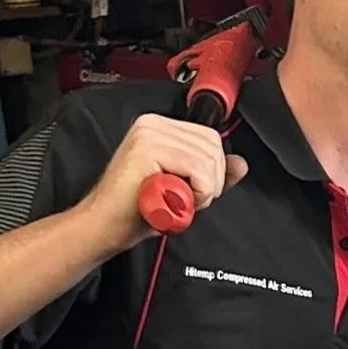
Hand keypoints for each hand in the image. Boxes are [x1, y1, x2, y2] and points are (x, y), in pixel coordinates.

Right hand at [80, 117, 248, 259]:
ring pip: (207, 160)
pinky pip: (196, 169)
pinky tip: (172, 200)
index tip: (194, 192)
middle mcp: (154, 123)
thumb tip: (241, 163)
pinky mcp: (146, 148)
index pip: (211, 138)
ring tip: (176, 201)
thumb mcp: (186, 190)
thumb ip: (213, 175)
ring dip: (201, 191)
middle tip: (185, 200)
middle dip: (210, 182)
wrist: (106, 225)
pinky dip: (195, 193)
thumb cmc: (139, 209)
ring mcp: (148, 133)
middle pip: (213, 147)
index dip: (213, 171)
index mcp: (161, 127)